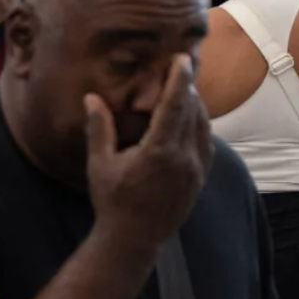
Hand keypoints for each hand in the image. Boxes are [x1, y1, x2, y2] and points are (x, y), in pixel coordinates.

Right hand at [85, 54, 212, 247]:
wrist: (133, 239)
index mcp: (160, 151)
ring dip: (196, 107)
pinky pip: (205, 144)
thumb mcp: (100, 164)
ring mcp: (196, 170)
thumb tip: (92, 98)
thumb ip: (99, 129)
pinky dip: (200, 126)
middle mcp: (184, 158)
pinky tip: (190, 121)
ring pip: (204, 128)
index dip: (179, 80)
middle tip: (182, 68)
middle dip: (188, 88)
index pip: (175, 106)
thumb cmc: (111, 201)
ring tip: (186, 91)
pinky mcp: (199, 179)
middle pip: (194, 112)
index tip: (181, 60)